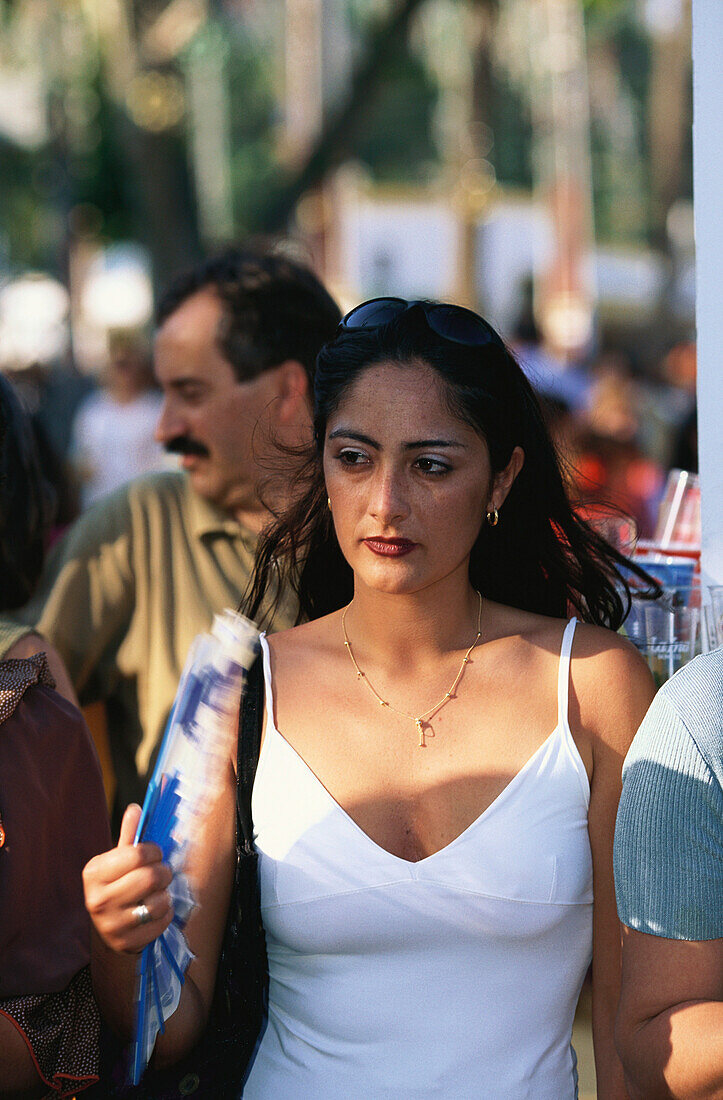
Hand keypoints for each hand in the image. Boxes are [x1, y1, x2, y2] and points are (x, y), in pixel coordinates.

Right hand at [83, 803, 173, 953]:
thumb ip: (129, 836)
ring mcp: (110, 924)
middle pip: (150, 877)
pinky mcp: (126, 942)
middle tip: (162, 873)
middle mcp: (97, 899)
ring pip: (158, 901)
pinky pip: (162, 921)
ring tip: (158, 892)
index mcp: (94, 873)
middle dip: (164, 872)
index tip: (155, 854)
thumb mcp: (118, 861)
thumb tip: (136, 808)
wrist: (110, 930)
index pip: (137, 854)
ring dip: (166, 894)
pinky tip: (156, 910)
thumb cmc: (118, 887)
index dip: (154, 851)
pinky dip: (166, 913)